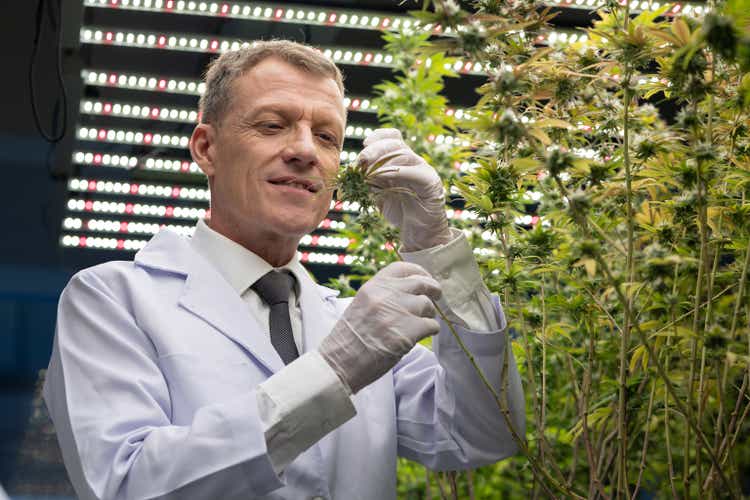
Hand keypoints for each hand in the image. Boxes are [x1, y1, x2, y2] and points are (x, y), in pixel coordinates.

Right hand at [319, 262, 441, 393]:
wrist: (340, 363)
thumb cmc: (350, 339)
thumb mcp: (361, 305)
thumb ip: (382, 295)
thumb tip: (407, 291)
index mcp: (372, 286)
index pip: (402, 268)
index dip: (418, 272)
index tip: (425, 278)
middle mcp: (386, 295)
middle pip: (421, 283)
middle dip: (433, 289)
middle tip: (436, 296)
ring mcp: (398, 312)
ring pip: (427, 305)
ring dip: (429, 314)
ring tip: (422, 322)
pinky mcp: (408, 332)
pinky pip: (431, 325)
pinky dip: (431, 330)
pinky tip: (422, 335)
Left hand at [358, 128, 450, 251]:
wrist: (419, 232)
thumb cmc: (399, 212)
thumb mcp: (378, 193)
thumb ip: (367, 180)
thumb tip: (349, 173)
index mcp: (401, 160)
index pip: (393, 137)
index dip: (378, 136)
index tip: (364, 142)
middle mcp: (413, 161)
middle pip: (395, 143)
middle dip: (375, 149)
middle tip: (361, 159)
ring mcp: (423, 169)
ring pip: (404, 154)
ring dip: (382, 161)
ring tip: (367, 171)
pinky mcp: (431, 182)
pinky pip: (414, 172)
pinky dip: (396, 172)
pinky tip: (382, 177)